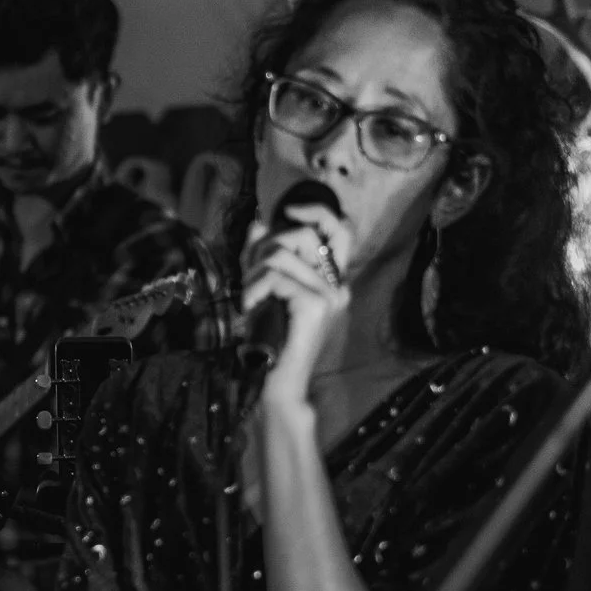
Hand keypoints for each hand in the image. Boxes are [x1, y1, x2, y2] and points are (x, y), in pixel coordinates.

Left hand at [242, 204, 354, 406]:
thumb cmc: (268, 338)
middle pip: (302, 235)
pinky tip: (250, 308)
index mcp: (329, 281)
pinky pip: (276, 275)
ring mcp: (330, 295)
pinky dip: (254, 288)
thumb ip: (261, 256)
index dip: (317, 210)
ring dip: (254, 273)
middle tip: (252, 279)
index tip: (289, 210)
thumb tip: (259, 222)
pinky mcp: (316, 304)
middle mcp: (337, 285)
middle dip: (265, 248)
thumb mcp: (262, 289)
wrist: (274, 380)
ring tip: (250, 300)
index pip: (340, 230)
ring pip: (281, 254)